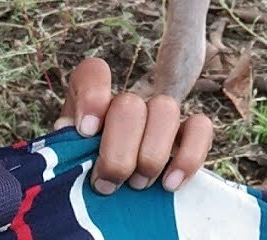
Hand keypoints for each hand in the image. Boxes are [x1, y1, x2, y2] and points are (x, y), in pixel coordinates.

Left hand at [53, 57, 213, 194]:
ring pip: (167, 109)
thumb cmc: (83, 177)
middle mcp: (126, 101)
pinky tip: (169, 184)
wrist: (108, 194)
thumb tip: (71, 140)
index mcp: (91, 100)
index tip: (86, 132)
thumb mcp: (66, 163)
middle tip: (106, 185)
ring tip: (136, 185)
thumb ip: (65, 149)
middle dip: (118, 153)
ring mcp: (158, 115)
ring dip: (151, 156)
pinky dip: (188, 158)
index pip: (94, 72)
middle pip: (130, 104)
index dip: (92, 97)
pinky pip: (201, 127)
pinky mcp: (186, 134)